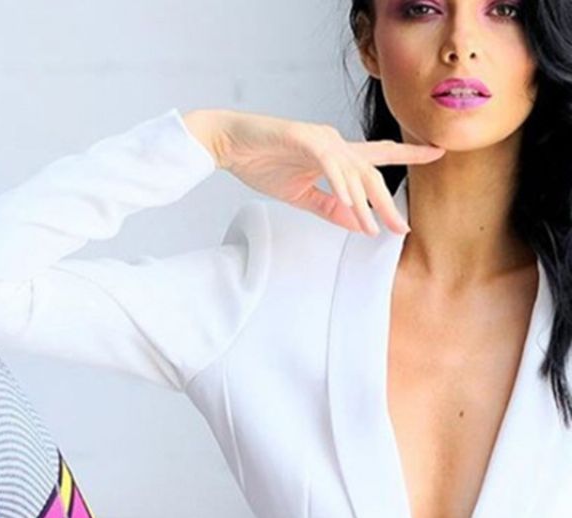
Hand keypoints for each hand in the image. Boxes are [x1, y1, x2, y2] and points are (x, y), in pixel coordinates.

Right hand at [188, 109, 445, 235]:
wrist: (229, 144)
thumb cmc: (262, 162)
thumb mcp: (300, 194)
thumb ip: (329, 207)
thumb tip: (359, 224)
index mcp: (335, 155)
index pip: (379, 156)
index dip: (409, 154)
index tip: (437, 153)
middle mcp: (334, 143)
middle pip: (372, 172)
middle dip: (389, 202)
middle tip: (404, 228)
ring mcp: (321, 139)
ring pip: (354, 173)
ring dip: (365, 204)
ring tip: (376, 228)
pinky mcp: (304, 140)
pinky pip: (330, 165)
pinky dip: (342, 186)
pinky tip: (351, 204)